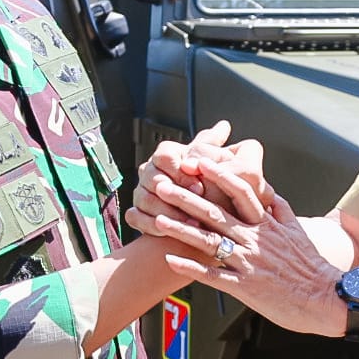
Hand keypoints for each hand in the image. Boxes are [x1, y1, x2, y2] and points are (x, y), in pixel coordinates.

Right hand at [131, 121, 272, 227]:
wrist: (205, 212)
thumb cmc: (212, 182)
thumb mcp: (216, 163)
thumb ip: (215, 148)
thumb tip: (224, 126)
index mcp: (167, 153)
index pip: (165, 157)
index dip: (182, 173)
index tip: (200, 187)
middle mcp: (150, 170)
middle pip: (152, 178)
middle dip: (174, 195)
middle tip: (191, 208)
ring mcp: (141, 191)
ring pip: (144, 198)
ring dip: (166, 212)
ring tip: (186, 223)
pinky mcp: (138, 212)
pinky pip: (134, 217)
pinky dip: (149, 224)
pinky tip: (168, 232)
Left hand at [157, 157, 345, 337]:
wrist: (326, 298)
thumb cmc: (312, 267)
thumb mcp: (298, 230)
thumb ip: (281, 209)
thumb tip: (269, 191)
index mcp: (267, 224)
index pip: (241, 191)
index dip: (219, 175)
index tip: (200, 163)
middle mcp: (255, 239)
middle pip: (215, 213)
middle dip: (186, 198)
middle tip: (163, 185)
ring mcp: (249, 262)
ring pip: (209, 242)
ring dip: (181, 229)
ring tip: (158, 219)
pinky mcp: (246, 287)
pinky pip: (213, 275)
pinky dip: (191, 267)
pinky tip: (171, 260)